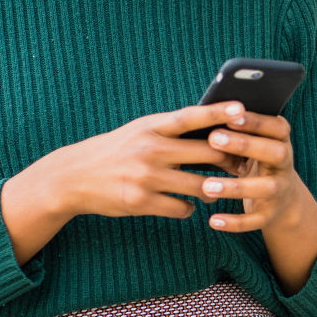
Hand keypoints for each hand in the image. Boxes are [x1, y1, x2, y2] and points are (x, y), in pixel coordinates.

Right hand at [48, 100, 262, 219]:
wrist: (74, 177)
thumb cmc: (114, 150)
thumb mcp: (139, 131)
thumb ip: (170, 131)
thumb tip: (211, 131)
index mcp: (151, 127)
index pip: (190, 117)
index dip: (218, 112)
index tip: (242, 108)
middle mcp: (150, 150)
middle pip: (206, 153)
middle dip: (229, 160)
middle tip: (241, 165)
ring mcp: (146, 177)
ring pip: (200, 186)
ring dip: (213, 189)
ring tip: (215, 188)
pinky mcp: (142, 202)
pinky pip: (182, 208)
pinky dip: (188, 207)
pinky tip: (184, 204)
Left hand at [201, 110, 303, 232]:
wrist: (281, 197)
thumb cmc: (253, 157)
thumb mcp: (252, 140)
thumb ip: (237, 128)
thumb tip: (206, 115)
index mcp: (280, 140)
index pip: (277, 127)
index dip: (256, 121)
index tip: (231, 116)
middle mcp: (285, 163)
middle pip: (274, 153)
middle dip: (244, 145)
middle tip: (213, 139)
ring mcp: (281, 190)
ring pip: (266, 188)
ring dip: (237, 187)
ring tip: (208, 185)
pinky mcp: (272, 214)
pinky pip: (257, 220)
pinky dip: (236, 222)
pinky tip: (213, 220)